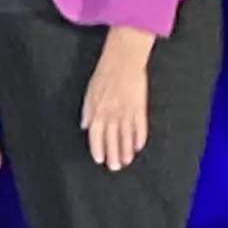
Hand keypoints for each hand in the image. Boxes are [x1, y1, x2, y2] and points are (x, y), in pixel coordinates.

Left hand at [83, 29, 153, 169]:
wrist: (123, 61)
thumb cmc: (104, 75)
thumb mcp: (90, 92)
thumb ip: (88, 111)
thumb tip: (86, 126)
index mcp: (97, 109)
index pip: (96, 134)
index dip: (98, 148)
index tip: (100, 159)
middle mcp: (112, 113)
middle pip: (112, 138)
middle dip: (113, 154)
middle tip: (115, 167)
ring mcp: (127, 111)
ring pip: (126, 135)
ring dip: (126, 149)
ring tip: (127, 161)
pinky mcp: (140, 107)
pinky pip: (141, 126)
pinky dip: (140, 136)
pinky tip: (139, 146)